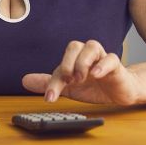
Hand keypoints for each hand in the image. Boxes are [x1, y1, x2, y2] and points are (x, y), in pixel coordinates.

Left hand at [22, 40, 142, 105]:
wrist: (120, 92)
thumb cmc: (95, 87)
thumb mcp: (70, 89)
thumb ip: (50, 83)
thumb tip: (24, 80)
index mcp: (75, 61)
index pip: (60, 65)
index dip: (53, 82)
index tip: (50, 98)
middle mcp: (87, 56)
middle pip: (74, 46)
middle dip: (67, 62)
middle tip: (68, 80)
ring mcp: (102, 59)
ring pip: (92, 46)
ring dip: (83, 62)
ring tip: (81, 77)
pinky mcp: (116, 66)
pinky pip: (110, 58)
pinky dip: (102, 65)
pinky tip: (96, 74)